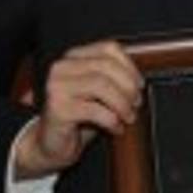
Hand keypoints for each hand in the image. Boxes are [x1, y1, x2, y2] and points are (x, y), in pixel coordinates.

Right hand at [14, 41, 142, 178]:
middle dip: (129, 86)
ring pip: (102, 85)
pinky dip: (113, 120)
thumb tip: (139, 81)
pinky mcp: (58, 108)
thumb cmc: (79, 117)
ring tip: (128, 117)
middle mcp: (62, 68)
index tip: (140, 85)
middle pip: (107, 66)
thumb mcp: (98, 93)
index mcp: (73, 58)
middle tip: (136, 104)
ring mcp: (57, 87)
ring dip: (122, 104)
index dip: (130, 66)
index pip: (108, 49)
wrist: (53, 143)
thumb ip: (113, 79)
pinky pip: (95, 110)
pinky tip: (116, 128)